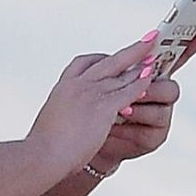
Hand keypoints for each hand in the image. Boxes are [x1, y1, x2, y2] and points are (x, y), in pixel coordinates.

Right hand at [27, 34, 155, 172]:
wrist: (41, 154)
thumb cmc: (41, 149)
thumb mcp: (47, 125)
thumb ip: (60, 120)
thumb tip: (57, 129)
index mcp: (62, 88)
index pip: (81, 64)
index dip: (99, 60)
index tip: (110, 57)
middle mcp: (76, 85)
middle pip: (106, 61)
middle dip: (129, 51)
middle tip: (145, 41)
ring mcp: (90, 93)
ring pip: (120, 74)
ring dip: (139, 64)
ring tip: (154, 57)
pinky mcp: (103, 107)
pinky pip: (128, 91)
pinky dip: (141, 83)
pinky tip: (151, 78)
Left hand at [92, 22, 195, 171]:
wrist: (89, 140)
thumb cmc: (99, 107)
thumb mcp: (109, 80)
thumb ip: (124, 66)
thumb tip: (140, 54)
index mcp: (154, 74)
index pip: (181, 54)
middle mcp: (162, 94)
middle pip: (172, 87)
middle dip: (152, 90)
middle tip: (135, 93)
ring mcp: (161, 116)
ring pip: (160, 109)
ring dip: (137, 108)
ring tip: (118, 111)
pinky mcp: (154, 137)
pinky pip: (148, 128)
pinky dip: (127, 126)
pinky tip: (114, 126)